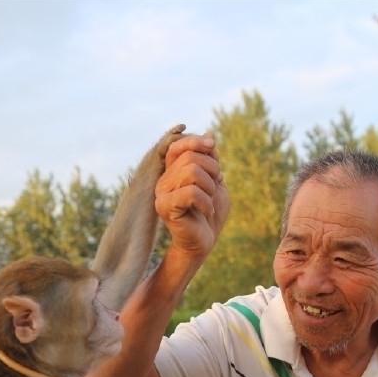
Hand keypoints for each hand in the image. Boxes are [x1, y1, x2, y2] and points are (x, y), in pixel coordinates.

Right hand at [155, 132, 228, 261]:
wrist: (204, 242)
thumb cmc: (210, 213)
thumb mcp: (216, 181)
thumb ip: (210, 159)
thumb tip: (209, 134)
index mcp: (173, 171)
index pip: (178, 145)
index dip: (196, 142)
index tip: (212, 148)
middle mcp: (164, 179)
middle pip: (191, 157)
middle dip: (212, 170)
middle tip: (214, 188)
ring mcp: (162, 193)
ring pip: (192, 172)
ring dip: (210, 187)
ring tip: (209, 201)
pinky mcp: (164, 207)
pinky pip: (191, 193)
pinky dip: (206, 202)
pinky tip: (206, 211)